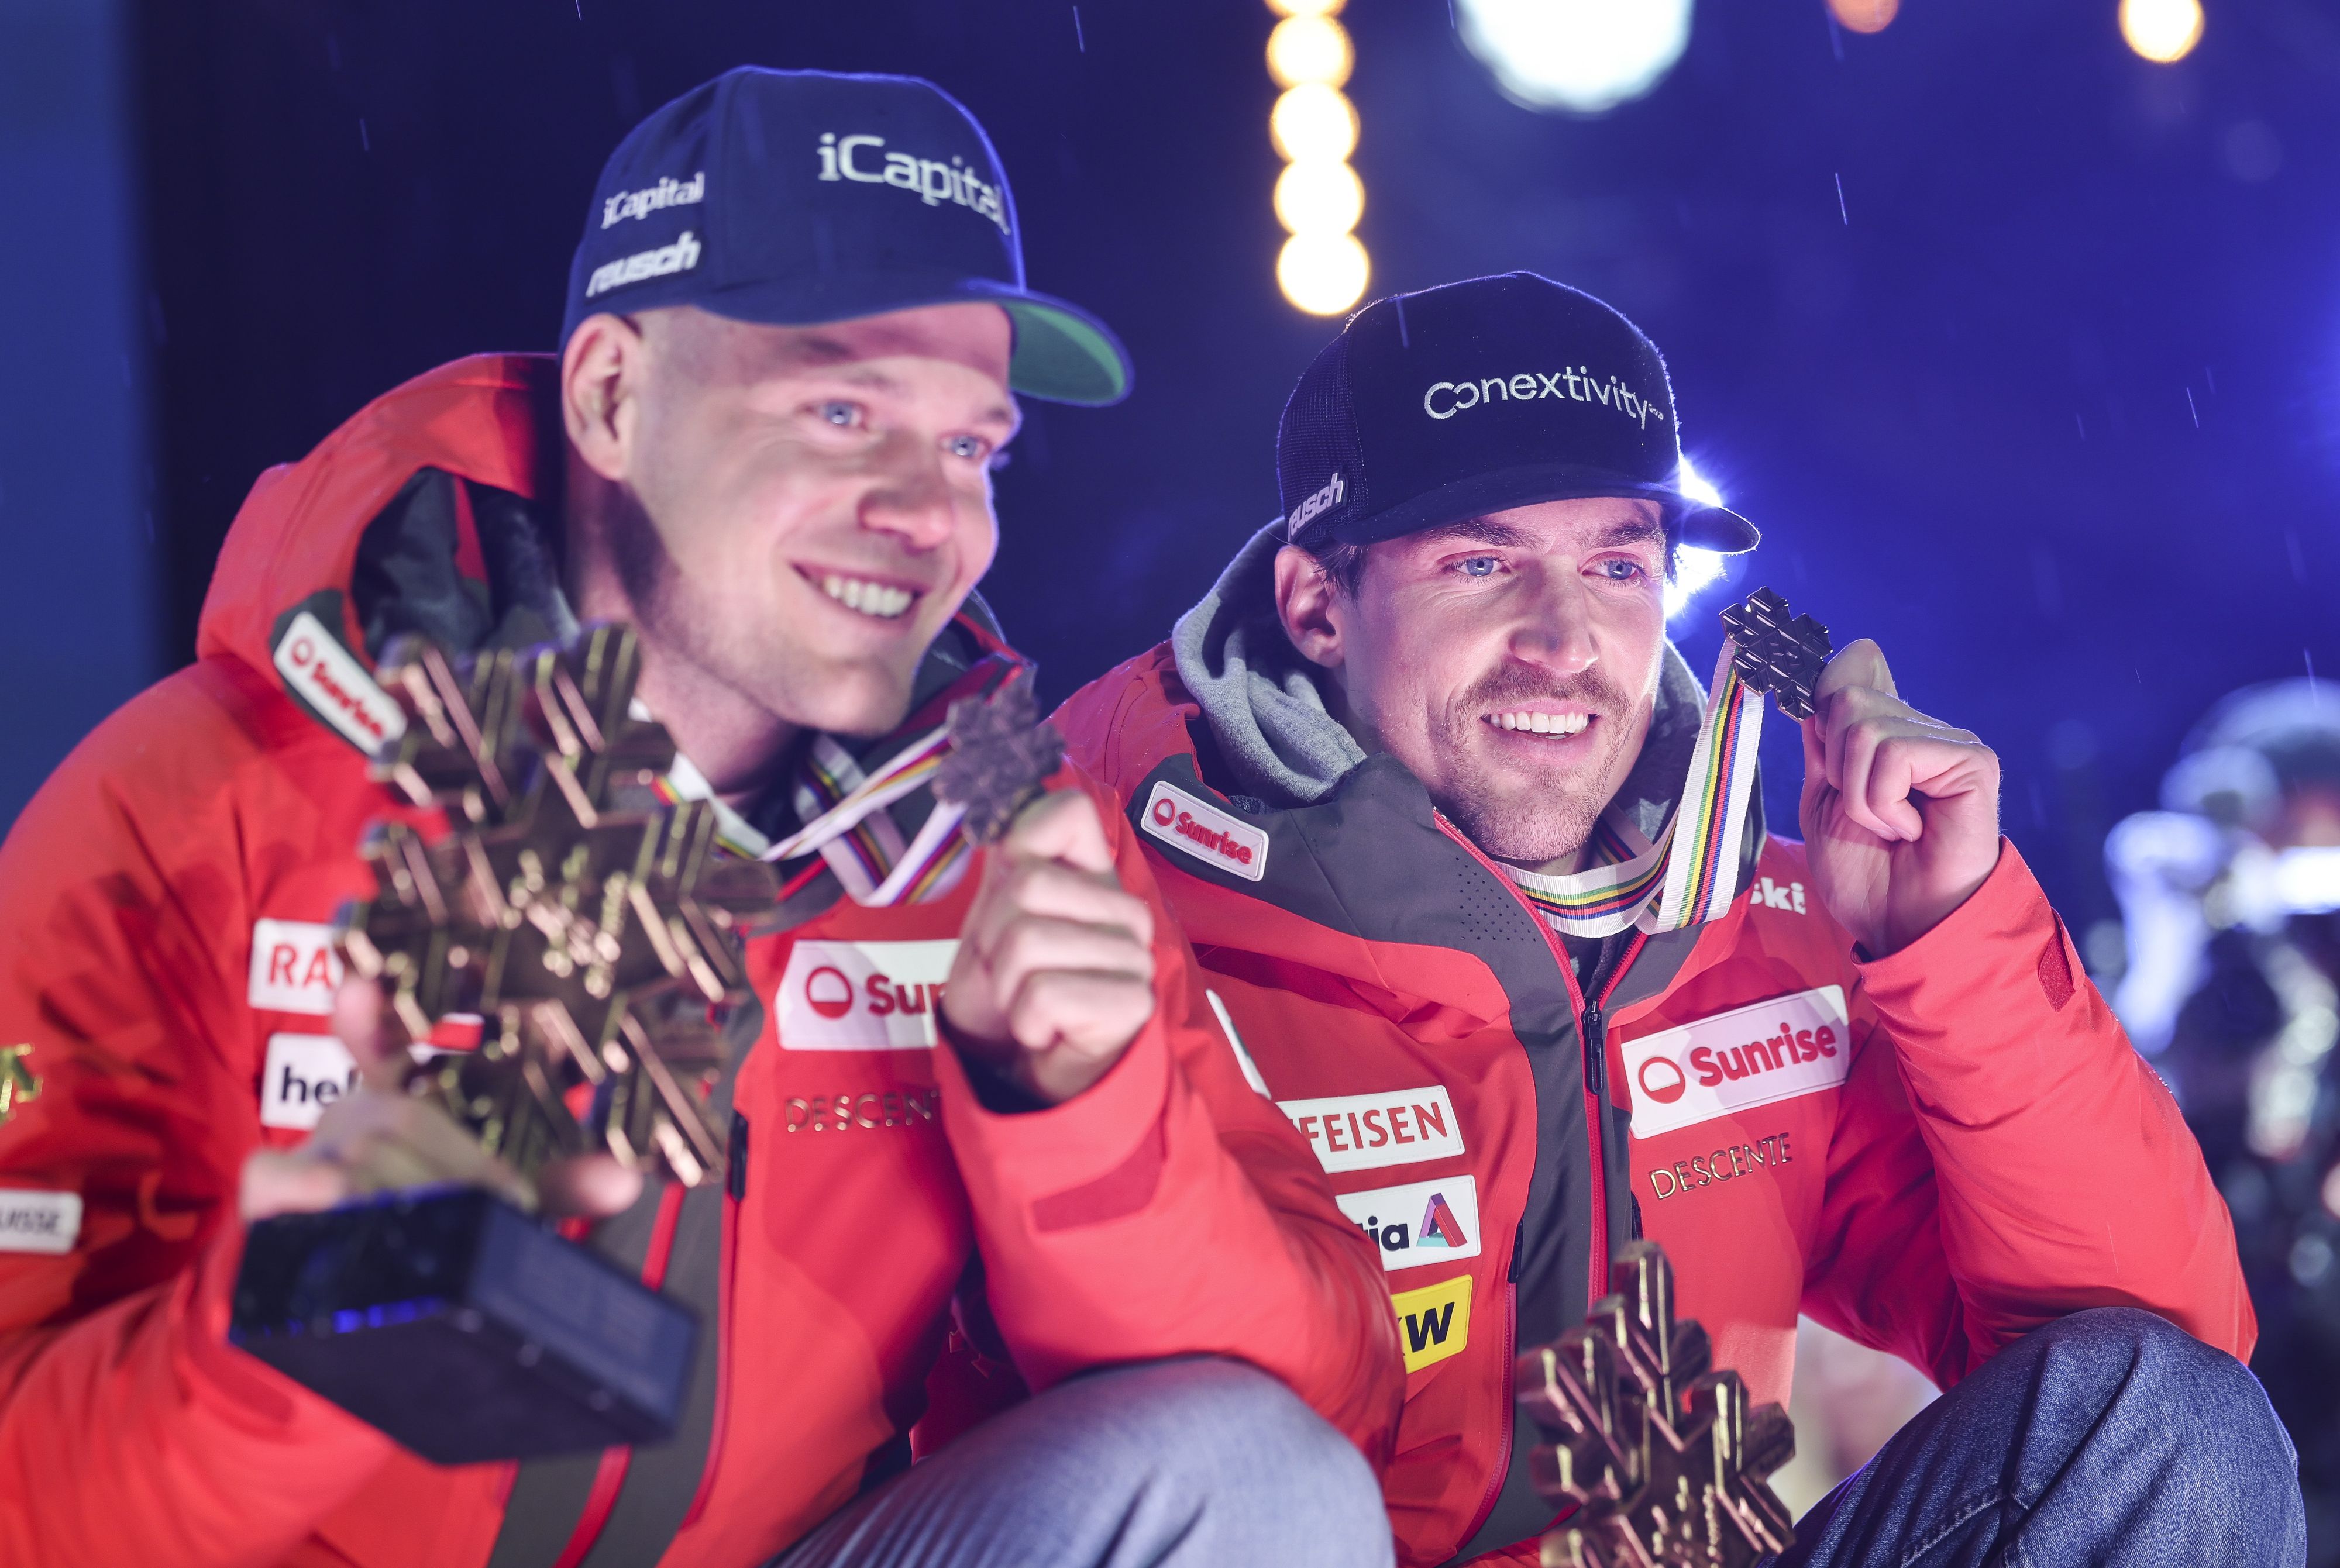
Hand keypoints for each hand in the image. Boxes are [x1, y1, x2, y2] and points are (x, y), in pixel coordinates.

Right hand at [238, 979, 643, 1222]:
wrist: (347, 1292)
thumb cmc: (425, 1225)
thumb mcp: (498, 1198)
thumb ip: (560, 1185)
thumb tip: (624, 1177)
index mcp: (409, 1097)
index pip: (395, 1042)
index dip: (376, 1014)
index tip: (361, 983)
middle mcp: (358, 1108)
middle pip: (405, 1117)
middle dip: (459, 1169)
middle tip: (497, 1207)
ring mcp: (314, 1145)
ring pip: (361, 1154)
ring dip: (410, 1196)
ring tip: (445, 1229)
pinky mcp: (272, 1189)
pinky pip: (276, 1178)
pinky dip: (302, 1186)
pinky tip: (325, 1190)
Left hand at [942, 789, 1158, 1105]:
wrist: (1021, 1077)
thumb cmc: (1007, 994)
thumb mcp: (992, 917)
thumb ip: (1008, 859)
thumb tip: (1009, 795)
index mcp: (1092, 878)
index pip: (1066, 812)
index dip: (1017, 850)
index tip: (1008, 899)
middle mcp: (1122, 910)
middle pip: (1026, 885)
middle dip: (993, 938)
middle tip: (1009, 973)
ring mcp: (1134, 956)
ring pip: (1028, 941)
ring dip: (1005, 985)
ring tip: (1026, 1004)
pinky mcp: (1134, 1004)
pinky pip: (1045, 993)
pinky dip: (1024, 1020)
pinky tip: (1044, 1031)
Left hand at [1798, 638, 2001, 956]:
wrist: (1901, 926)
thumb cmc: (1865, 876)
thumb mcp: (1822, 800)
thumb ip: (1822, 742)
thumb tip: (1822, 677)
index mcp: (1883, 733)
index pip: (1850, 667)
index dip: (1820, 695)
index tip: (1817, 743)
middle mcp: (1917, 729)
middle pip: (1844, 697)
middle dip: (1835, 766)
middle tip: (1863, 813)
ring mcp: (1946, 742)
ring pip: (1862, 726)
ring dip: (1858, 793)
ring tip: (1889, 827)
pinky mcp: (1970, 760)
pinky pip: (1894, 754)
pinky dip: (1883, 802)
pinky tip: (1911, 829)